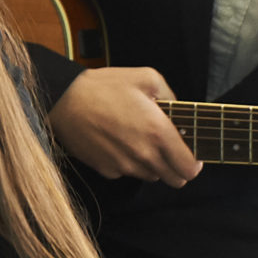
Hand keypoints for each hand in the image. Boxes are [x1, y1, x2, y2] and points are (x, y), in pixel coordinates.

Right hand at [47, 67, 202, 185]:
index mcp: (159, 132)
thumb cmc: (103, 87)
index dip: (194, 163)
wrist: (64, 101)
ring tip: (139, 141)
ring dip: (152, 165)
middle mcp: (145, 155)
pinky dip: (128, 163)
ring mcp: (125, 165)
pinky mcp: (107, 170)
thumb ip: (170, 95)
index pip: (190, 169)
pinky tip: (118, 142)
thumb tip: (177, 110)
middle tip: (168, 150)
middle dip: (177, 168)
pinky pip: (126, 173)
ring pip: (151, 177)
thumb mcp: (145, 77)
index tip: (189, 153)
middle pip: (175, 180)